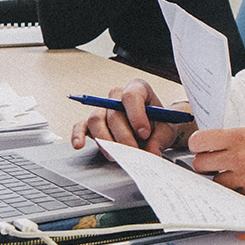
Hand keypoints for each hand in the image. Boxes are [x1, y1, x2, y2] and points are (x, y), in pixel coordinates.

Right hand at [71, 79, 191, 154]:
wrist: (153, 131)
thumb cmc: (159, 125)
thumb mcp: (166, 131)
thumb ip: (160, 140)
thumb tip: (151, 152)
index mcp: (138, 89)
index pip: (131, 96)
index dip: (136, 115)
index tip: (144, 133)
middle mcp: (117, 96)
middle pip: (113, 112)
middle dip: (123, 135)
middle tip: (133, 151)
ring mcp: (103, 108)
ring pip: (96, 120)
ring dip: (106, 140)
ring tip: (117, 155)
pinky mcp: (91, 122)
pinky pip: (80, 126)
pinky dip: (77, 135)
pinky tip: (79, 145)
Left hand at [187, 127, 244, 201]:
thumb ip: (240, 136)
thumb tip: (219, 140)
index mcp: (242, 137)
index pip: (201, 141)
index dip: (198, 146)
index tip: (201, 148)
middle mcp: (241, 157)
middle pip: (201, 164)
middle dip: (206, 165)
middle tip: (215, 164)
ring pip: (216, 182)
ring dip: (223, 180)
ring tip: (238, 175)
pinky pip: (235, 195)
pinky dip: (240, 192)